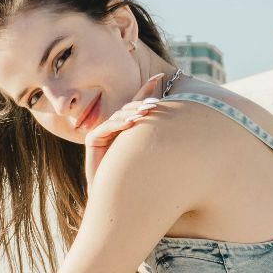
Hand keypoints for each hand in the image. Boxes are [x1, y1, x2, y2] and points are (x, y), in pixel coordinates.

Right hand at [83, 71, 167, 187]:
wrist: (117, 196)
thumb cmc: (137, 177)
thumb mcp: (150, 152)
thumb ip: (158, 135)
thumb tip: (180, 121)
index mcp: (127, 127)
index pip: (137, 104)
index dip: (147, 89)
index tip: (160, 75)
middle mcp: (114, 127)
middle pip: (128, 108)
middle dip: (142, 104)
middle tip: (156, 105)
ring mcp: (102, 131)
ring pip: (119, 116)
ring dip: (132, 113)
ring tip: (145, 113)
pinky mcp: (92, 138)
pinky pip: (106, 128)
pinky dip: (119, 124)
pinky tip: (131, 124)